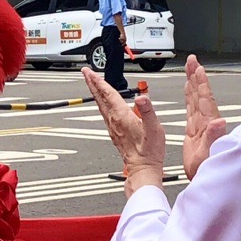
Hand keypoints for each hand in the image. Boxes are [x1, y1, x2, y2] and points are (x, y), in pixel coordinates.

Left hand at [82, 68, 164, 192]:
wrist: (143, 168)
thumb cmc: (149, 151)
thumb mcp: (154, 128)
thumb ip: (148, 111)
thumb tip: (142, 97)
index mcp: (122, 116)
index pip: (108, 94)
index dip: (99, 81)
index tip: (90, 72)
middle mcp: (114, 121)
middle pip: (100, 98)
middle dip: (92, 83)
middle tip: (85, 72)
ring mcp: (113, 127)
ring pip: (100, 105)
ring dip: (95, 92)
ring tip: (92, 83)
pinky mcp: (115, 133)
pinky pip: (105, 113)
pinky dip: (101, 103)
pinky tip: (103, 103)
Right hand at [181, 56, 228, 181]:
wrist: (204, 182)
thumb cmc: (207, 170)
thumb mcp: (208, 155)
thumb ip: (214, 137)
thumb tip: (219, 122)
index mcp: (208, 125)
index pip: (205, 99)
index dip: (201, 83)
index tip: (198, 68)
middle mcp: (206, 123)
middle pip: (200, 94)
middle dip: (196, 76)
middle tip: (192, 61)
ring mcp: (201, 126)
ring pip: (196, 99)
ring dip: (193, 83)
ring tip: (190, 69)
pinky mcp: (195, 132)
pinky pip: (192, 109)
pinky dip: (189, 97)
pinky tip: (188, 91)